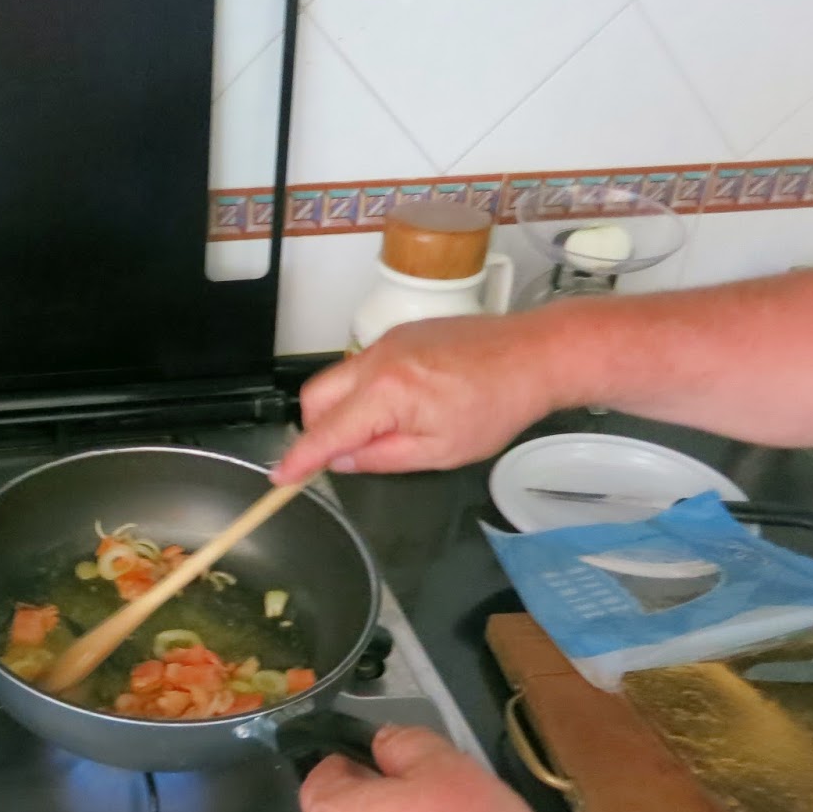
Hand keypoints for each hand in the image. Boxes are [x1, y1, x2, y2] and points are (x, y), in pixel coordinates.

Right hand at [271, 313, 561, 484]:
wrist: (533, 355)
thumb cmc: (497, 406)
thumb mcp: (440, 453)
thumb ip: (381, 458)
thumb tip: (341, 461)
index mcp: (387, 393)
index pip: (326, 432)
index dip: (299, 459)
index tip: (280, 477)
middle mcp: (377, 360)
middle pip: (314, 398)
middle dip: (318, 430)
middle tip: (345, 455)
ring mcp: (386, 341)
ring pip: (336, 379)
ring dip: (343, 409)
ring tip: (385, 430)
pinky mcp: (399, 334)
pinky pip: (361, 366)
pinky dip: (364, 390)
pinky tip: (401, 405)